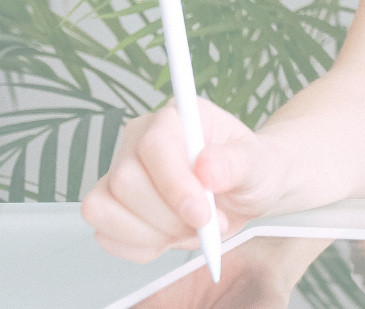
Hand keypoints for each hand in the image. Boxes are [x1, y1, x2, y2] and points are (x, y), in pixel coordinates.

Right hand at [82, 97, 285, 263]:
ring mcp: (119, 173)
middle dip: (169, 217)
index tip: (202, 213)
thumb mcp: (259, 163)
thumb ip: (237, 163)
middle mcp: (138, 140)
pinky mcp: (111, 205)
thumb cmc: (252, 168)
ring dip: (154, 234)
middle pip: (125, 182)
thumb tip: (207, 167)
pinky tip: (170, 238)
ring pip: (105, 209)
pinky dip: (139, 247)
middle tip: (208, 224)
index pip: (154, 145)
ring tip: (191, 230)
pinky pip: (104, 233)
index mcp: (175, 118)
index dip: (174, 185)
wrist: (246, 191)